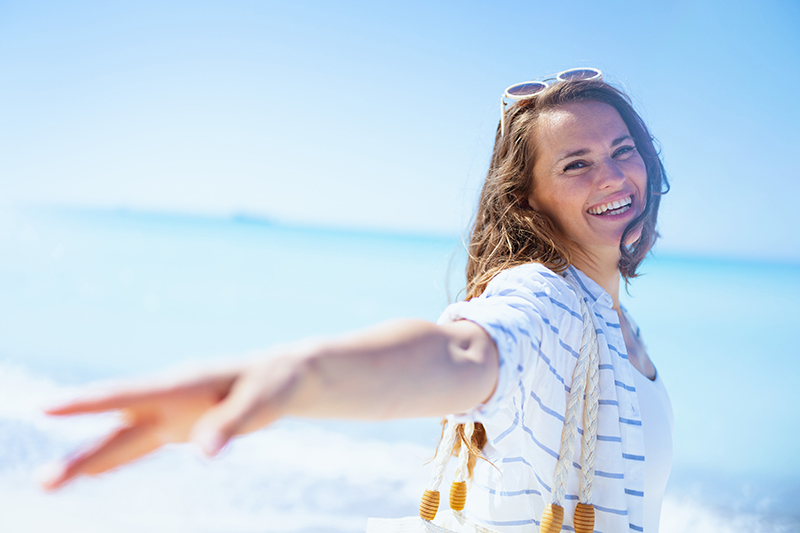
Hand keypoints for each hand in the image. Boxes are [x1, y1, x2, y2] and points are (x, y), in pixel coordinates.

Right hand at [41, 354, 304, 489]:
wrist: (284, 376)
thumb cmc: (273, 384)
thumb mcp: (261, 402)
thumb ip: (231, 424)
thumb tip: (204, 454)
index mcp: (183, 384)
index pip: (127, 394)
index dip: (87, 403)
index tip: (48, 408)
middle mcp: (168, 398)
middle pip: (116, 428)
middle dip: (79, 454)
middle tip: (43, 483)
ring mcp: (170, 413)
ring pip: (122, 439)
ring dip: (88, 461)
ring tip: (49, 484)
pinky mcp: (178, 425)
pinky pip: (141, 446)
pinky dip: (116, 460)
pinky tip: (92, 473)